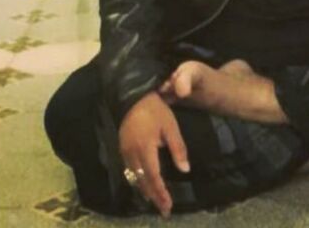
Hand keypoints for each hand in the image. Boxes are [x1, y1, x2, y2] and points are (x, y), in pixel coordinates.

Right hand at [119, 91, 189, 216]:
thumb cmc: (155, 110)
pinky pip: (130, 170)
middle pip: (143, 181)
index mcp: (145, 149)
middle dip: (154, 197)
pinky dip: (139, 180)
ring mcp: (125, 152)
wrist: (133, 97)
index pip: (153, 177)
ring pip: (135, 177)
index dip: (161, 193)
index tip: (168, 206)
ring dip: (146, 190)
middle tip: (165, 210)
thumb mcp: (170, 126)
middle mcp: (132, 154)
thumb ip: (177, 148)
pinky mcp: (122, 148)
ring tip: (156, 201)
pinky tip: (145, 184)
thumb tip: (185, 170)